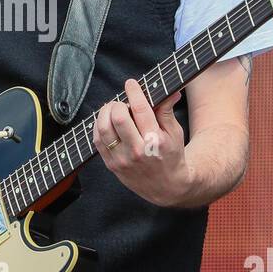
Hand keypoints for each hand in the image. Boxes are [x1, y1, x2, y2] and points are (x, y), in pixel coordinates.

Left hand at [92, 78, 192, 207]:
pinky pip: (97, 141)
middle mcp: (137, 151)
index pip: (140, 109)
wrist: (167, 187)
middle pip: (118, 117)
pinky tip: (106, 122)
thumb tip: (170, 91)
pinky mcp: (111, 165)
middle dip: (118, 103)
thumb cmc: (172, 156)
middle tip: (122, 102)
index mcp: (155, 141)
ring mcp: (122, 160)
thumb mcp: (175, 133)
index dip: (134, 92)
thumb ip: (167, 111)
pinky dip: (98, 127)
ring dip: (104, 113)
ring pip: (102, 128)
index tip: (131, 83)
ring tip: (112, 110)